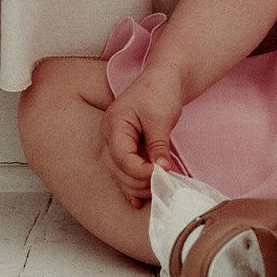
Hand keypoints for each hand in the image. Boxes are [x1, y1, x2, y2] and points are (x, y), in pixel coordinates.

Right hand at [98, 68, 184, 208]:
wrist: (166, 77)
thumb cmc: (161, 90)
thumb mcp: (161, 118)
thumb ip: (158, 145)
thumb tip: (162, 170)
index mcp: (114, 125)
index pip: (122, 158)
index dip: (141, 171)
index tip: (162, 174)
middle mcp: (110, 136)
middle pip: (120, 171)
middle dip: (142, 182)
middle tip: (167, 184)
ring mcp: (116, 143)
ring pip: (123, 174)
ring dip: (141, 185)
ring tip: (162, 188)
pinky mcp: (127, 147)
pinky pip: (128, 170)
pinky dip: (137, 182)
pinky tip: (143, 199)